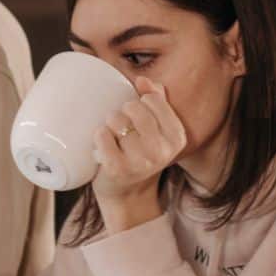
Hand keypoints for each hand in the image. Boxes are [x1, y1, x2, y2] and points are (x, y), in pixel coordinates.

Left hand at [92, 77, 186, 232]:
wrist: (128, 196)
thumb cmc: (140, 156)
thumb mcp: (157, 131)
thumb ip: (156, 101)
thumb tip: (143, 79)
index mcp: (176, 137)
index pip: (153, 100)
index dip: (140, 101)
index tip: (136, 114)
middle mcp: (162, 150)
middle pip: (133, 108)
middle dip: (122, 111)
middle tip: (120, 125)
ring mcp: (140, 161)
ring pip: (116, 120)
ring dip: (109, 123)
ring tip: (112, 136)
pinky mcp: (118, 169)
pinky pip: (102, 136)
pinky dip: (98, 136)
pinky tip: (101, 143)